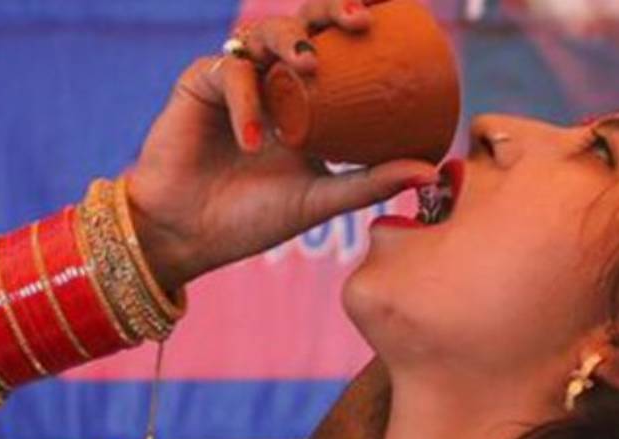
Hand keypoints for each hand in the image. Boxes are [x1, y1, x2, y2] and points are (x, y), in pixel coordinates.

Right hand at [126, 0, 439, 288]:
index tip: (397, 10)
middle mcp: (274, 80)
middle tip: (359, 21)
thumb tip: (431, 172)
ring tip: (309, 66)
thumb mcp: (321, 200)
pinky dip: (246, 101)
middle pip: (305, 23)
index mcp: (308, 100)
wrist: (188, 235)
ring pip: (265, 32)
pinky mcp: (199, 83)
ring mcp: (238, 78)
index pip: (339, 46)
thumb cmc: (253, 219)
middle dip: (331, 9)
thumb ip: (370, 183)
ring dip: (291, 40)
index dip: (360, 19)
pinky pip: (230, 72)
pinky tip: (254, 139)